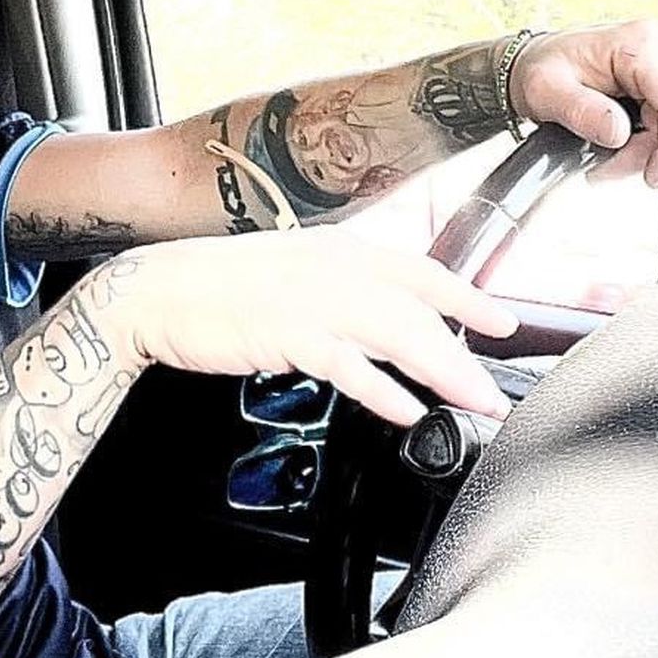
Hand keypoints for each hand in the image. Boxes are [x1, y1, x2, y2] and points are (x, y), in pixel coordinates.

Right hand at [126, 227, 518, 426]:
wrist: (156, 289)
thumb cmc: (215, 285)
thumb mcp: (286, 271)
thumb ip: (332, 287)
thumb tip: (372, 316)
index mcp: (335, 248)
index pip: (419, 269)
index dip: (467, 295)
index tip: (501, 320)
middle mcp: (332, 266)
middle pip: (421, 309)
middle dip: (467, 351)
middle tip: (495, 391)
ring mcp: (311, 298)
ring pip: (399, 335)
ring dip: (445, 373)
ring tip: (475, 404)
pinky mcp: (287, 333)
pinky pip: (350, 365)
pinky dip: (383, 390)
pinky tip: (406, 409)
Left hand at [509, 21, 657, 187]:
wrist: (537, 62)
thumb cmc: (540, 69)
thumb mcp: (545, 91)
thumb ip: (580, 111)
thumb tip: (617, 134)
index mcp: (637, 47)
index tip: (652, 175)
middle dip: (653, 151)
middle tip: (613, 166)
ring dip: (651, 149)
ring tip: (611, 158)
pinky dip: (654, 141)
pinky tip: (625, 146)